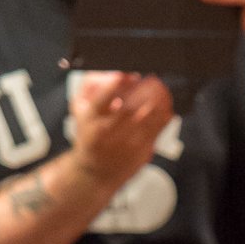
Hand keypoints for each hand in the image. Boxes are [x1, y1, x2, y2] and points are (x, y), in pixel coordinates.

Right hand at [71, 71, 175, 190]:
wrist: (95, 171)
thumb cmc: (89, 133)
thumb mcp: (80, 108)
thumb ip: (92, 85)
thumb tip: (111, 72)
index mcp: (90, 119)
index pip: (101, 100)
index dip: (115, 84)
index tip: (126, 74)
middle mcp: (107, 132)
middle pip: (130, 108)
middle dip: (144, 91)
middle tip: (151, 79)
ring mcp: (126, 144)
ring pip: (148, 119)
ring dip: (158, 101)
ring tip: (160, 88)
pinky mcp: (142, 151)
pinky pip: (158, 130)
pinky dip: (164, 114)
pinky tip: (165, 105)